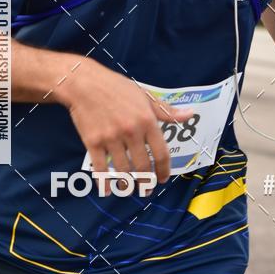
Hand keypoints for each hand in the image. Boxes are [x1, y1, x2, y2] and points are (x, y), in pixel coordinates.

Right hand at [59, 59, 192, 192]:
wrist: (84, 83)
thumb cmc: (116, 88)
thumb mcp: (145, 95)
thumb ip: (166, 111)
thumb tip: (189, 114)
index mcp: (147, 120)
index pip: (161, 153)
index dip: (164, 170)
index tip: (162, 179)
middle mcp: (131, 131)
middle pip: (143, 166)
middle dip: (146, 182)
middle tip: (146, 189)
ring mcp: (111, 138)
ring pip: (123, 170)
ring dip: (127, 184)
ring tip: (129, 188)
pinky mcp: (93, 142)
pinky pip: (101, 168)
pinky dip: (105, 182)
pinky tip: (108, 189)